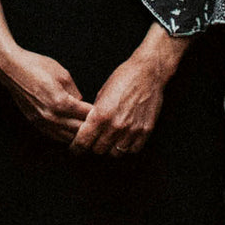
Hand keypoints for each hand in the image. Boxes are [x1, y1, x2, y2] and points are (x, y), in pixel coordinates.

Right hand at [0, 44, 91, 143]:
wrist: (11, 69)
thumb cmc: (37, 67)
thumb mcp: (63, 74)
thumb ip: (75, 91)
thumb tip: (81, 102)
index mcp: (61, 102)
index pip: (85, 115)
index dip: (97, 116)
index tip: (107, 115)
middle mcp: (51, 116)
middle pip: (77, 130)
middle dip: (90, 129)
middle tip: (101, 127)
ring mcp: (41, 121)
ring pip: (65, 137)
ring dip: (77, 136)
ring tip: (89, 134)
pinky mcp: (34, 122)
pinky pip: (53, 135)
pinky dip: (64, 136)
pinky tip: (71, 133)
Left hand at [69, 30, 186, 156]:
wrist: (148, 71)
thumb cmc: (124, 77)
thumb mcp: (102, 93)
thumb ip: (94, 114)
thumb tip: (88, 128)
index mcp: (101, 115)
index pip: (82, 143)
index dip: (76, 148)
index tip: (76, 148)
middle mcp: (116, 126)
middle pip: (97, 150)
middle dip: (93, 147)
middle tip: (94, 141)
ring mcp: (132, 130)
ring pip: (114, 153)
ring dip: (110, 148)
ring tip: (109, 140)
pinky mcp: (145, 130)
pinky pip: (132, 150)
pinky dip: (126, 148)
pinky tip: (124, 139)